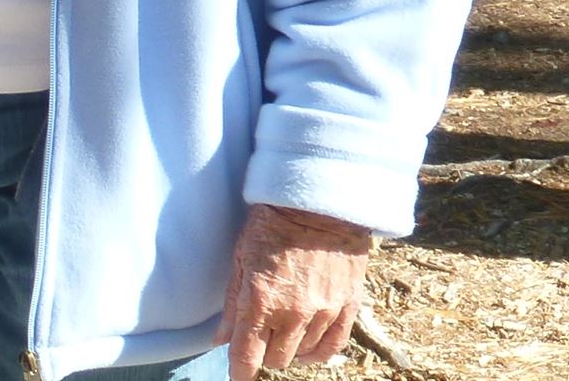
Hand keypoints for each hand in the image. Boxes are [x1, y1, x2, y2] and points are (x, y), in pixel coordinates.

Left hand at [218, 203, 372, 377]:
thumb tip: (221, 338)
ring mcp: (323, 312)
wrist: (318, 205)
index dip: (239, 371)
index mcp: (261, 300)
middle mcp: (293, 313)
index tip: (237, 374)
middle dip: (263, 351)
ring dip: (289, 348)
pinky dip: (317, 352)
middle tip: (259, 335)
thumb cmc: (271, 225)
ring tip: (282, 331)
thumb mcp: (240, 258)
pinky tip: (308, 346)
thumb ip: (231, 302)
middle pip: (275, 358)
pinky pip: (333, 347)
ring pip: (302, 354)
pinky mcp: (347, 307)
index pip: (247, 355)